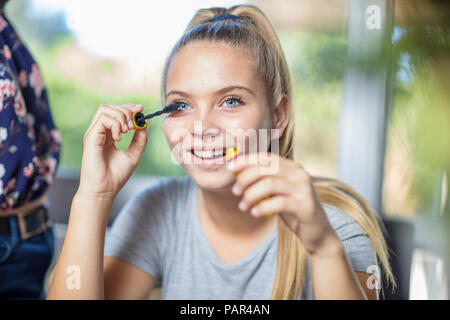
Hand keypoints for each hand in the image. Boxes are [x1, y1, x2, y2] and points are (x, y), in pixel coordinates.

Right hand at [78, 104, 147, 200]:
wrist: (105, 190)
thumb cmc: (116, 176)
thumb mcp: (134, 154)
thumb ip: (139, 139)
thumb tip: (144, 123)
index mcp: (109, 135)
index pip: (116, 112)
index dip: (129, 108)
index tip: (141, 110)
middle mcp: (100, 132)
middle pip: (110, 106)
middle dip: (126, 110)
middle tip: (133, 125)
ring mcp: (94, 134)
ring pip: (105, 109)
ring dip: (120, 116)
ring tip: (126, 131)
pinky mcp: (90, 137)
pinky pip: (103, 119)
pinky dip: (115, 124)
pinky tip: (118, 137)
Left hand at [226, 151, 342, 256]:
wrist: (317, 232)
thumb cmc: (292, 210)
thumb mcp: (277, 193)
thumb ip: (262, 181)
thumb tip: (236, 173)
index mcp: (293, 167)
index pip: (266, 157)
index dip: (246, 160)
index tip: (230, 168)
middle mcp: (299, 174)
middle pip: (266, 168)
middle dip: (245, 179)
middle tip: (235, 192)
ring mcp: (304, 189)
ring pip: (269, 184)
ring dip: (250, 195)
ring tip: (243, 206)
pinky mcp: (305, 206)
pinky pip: (278, 203)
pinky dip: (262, 207)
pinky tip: (254, 213)